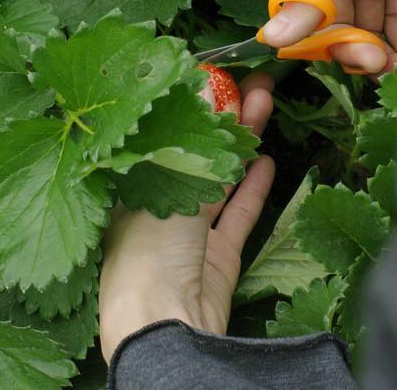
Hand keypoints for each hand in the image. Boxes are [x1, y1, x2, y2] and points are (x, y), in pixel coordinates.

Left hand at [98, 73, 275, 363]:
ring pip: (220, 178)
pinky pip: (237, 215)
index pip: (162, 133)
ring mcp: (189, 235)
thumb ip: (188, 132)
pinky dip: (251, 188)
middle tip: (252, 80)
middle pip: (196, 152)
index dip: (190, 104)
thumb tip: (200, 82)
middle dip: (224, 116)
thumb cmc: (146, 249)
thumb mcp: (166, 179)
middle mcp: (157, 207)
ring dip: (242, 142)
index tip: (215, 73)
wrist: (163, 323)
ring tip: (264, 102)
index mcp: (130, 187)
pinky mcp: (216, 258)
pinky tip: (266, 160)